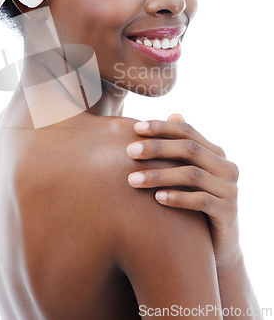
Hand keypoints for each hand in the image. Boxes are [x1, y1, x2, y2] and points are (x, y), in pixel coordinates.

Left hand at [127, 115, 240, 268]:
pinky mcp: (228, 212)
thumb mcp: (186, 175)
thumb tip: (173, 113)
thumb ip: (181, 149)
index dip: (161, 127)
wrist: (216, 247)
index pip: (187, 131)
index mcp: (215, 152)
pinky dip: (177, 197)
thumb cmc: (194, 204)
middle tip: (129, 151)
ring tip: (132, 179)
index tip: (135, 127)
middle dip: (157, 148)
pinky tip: (156, 198)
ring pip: (192, 175)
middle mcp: (226, 167)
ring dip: (159, 175)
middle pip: (190, 149)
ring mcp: (229, 189)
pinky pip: (201, 201)